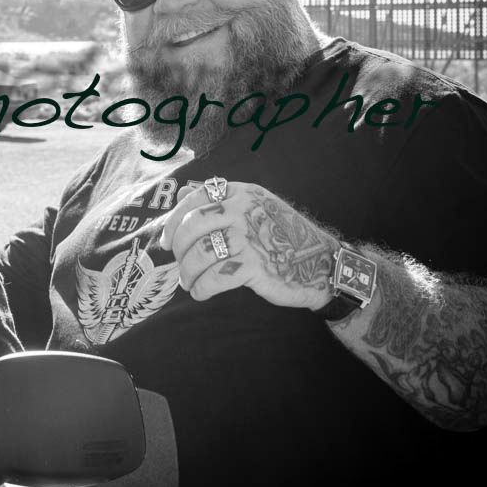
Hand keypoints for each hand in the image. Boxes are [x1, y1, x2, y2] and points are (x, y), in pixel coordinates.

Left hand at [162, 179, 337, 309]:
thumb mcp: (255, 208)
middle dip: (178, 248)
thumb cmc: (282, 237)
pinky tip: (201, 293)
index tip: (165, 241)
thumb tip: (179, 197)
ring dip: (187, 272)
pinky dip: (201, 288)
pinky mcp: (255, 266)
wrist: (321, 263)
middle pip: (192, 226)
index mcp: (242, 194)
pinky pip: (214, 278)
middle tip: (180, 264)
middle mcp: (243, 211)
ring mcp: (250, 238)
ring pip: (200, 254)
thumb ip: (219, 202)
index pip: (195, 199)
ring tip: (189, 282)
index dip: (173, 221)